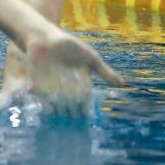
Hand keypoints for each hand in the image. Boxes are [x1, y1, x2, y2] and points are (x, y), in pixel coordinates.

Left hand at [0, 30, 122, 116]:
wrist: (45, 39)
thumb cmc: (70, 47)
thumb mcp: (90, 58)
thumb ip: (105, 72)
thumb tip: (123, 84)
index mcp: (82, 87)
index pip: (86, 106)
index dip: (86, 113)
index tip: (86, 119)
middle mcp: (69, 93)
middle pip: (73, 112)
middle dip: (73, 118)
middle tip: (73, 125)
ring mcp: (55, 92)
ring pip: (60, 112)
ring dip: (61, 118)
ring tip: (62, 124)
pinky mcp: (41, 91)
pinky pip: (45, 106)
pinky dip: (47, 112)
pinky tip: (50, 114)